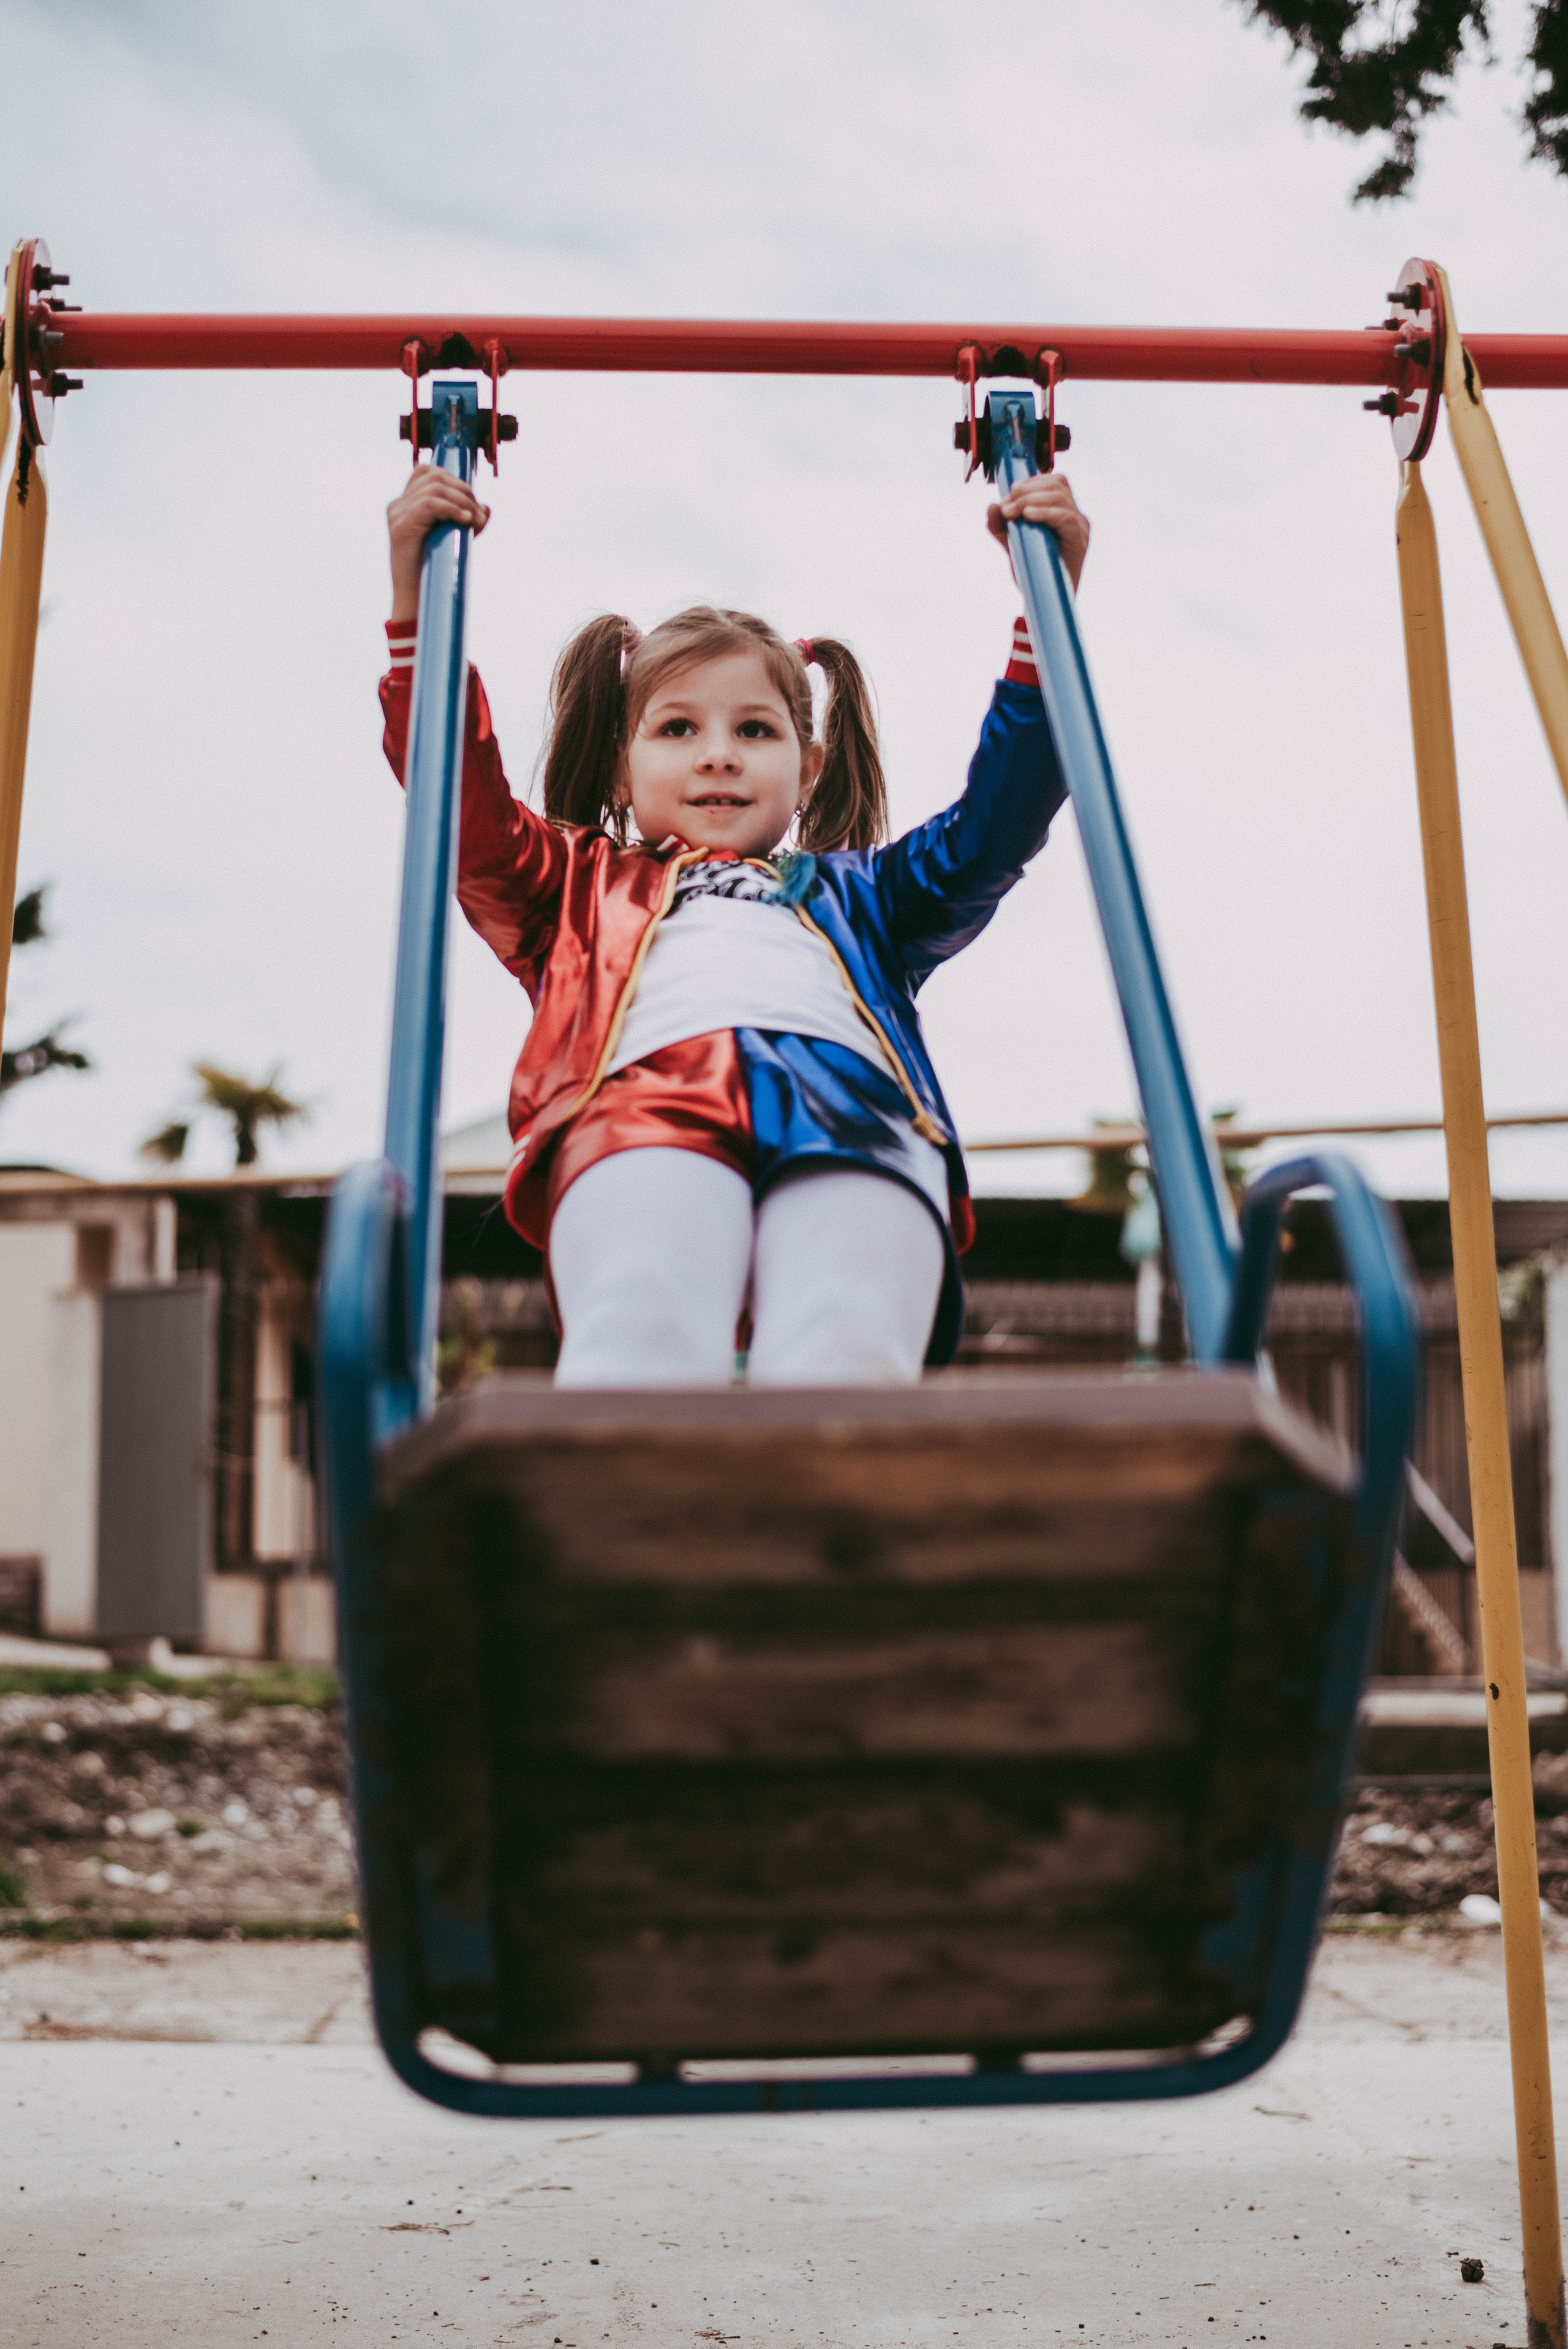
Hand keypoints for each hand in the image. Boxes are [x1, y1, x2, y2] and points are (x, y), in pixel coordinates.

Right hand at [388, 464, 490, 620]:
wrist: (417, 599)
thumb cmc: (433, 571)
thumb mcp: (453, 538)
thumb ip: (467, 520)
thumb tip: (487, 508)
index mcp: (405, 504)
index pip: (426, 472)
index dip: (453, 479)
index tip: (472, 501)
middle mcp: (398, 505)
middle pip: (434, 477)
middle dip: (463, 492)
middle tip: (480, 515)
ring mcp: (397, 515)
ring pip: (434, 488)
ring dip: (462, 501)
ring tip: (476, 521)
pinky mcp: (401, 527)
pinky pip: (428, 504)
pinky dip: (451, 508)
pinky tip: (465, 521)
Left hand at [987, 470, 1089, 594]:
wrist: (1042, 601)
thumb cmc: (1032, 572)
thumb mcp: (1012, 544)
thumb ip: (1001, 526)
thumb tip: (991, 506)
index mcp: (1063, 511)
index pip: (1054, 482)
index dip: (1031, 482)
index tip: (1008, 495)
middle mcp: (1075, 516)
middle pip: (1057, 484)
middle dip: (1027, 490)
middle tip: (1007, 506)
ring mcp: (1079, 527)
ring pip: (1060, 497)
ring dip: (1031, 500)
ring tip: (1012, 512)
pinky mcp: (1079, 541)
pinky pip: (1066, 517)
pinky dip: (1045, 512)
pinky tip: (1028, 517)